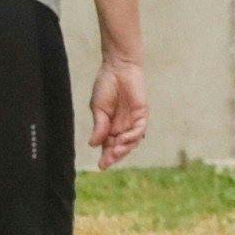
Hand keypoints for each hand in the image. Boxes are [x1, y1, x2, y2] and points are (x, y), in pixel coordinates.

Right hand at [90, 51, 150, 167]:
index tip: (101, 166)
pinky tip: (123, 140)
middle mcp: (122, 126)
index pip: (109, 146)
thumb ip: (99, 126)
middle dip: (115, 156)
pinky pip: (139, 129)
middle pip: (121, 147)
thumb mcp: (98, 108)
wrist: (117, 68)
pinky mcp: (142, 113)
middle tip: (107, 163)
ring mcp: (133, 120)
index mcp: (110, 126)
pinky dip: (132, 136)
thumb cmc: (105, 86)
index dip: (106, 156)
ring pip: (132, 141)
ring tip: (115, 153)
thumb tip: (93, 144)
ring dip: (124, 149)